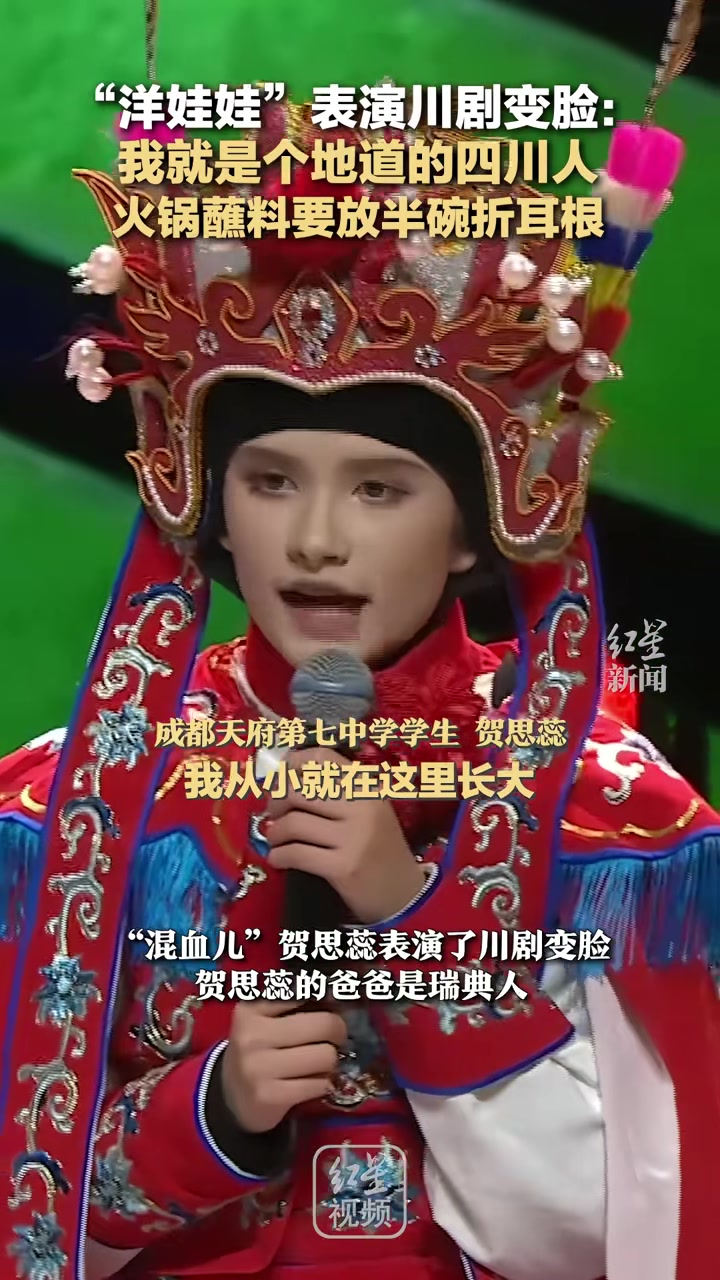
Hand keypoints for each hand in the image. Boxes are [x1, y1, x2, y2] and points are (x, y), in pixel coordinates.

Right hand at [222, 998, 347, 1133]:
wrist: (231, 1096)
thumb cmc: (258, 1050)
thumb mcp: (264, 1020)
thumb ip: (295, 1004)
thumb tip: (337, 999)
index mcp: (251, 1009)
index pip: (304, 993)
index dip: (327, 1001)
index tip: (331, 1008)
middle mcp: (252, 1035)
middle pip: (324, 1025)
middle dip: (337, 1032)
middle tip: (334, 1038)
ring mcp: (259, 1067)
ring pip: (326, 1056)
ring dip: (330, 1062)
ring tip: (319, 1063)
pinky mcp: (269, 1096)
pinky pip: (319, 1084)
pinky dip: (323, 1084)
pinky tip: (311, 1083)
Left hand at [266, 746, 425, 923]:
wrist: (404, 893)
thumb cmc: (379, 848)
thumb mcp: (368, 809)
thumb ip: (336, 791)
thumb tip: (284, 776)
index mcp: (368, 786)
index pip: (321, 758)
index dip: (292, 764)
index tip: (280, 779)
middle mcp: (363, 806)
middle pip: (299, 789)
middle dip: (276, 801)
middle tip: (273, 813)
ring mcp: (354, 837)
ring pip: (294, 822)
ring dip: (275, 832)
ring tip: (277, 839)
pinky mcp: (344, 867)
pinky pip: (296, 853)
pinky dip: (279, 856)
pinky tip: (279, 858)